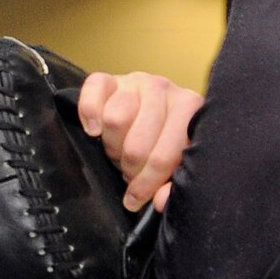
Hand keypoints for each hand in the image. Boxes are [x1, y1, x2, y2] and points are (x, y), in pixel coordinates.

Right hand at [77, 71, 204, 212]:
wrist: (145, 110)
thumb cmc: (161, 141)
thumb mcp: (174, 164)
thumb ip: (172, 184)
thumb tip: (158, 200)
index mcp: (189, 109)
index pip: (164, 156)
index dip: (146, 183)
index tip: (135, 199)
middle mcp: (165, 89)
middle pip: (137, 144)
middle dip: (129, 167)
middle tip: (128, 173)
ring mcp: (136, 80)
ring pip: (115, 120)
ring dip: (112, 145)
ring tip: (117, 152)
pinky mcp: (109, 78)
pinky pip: (94, 92)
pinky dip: (90, 114)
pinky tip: (94, 131)